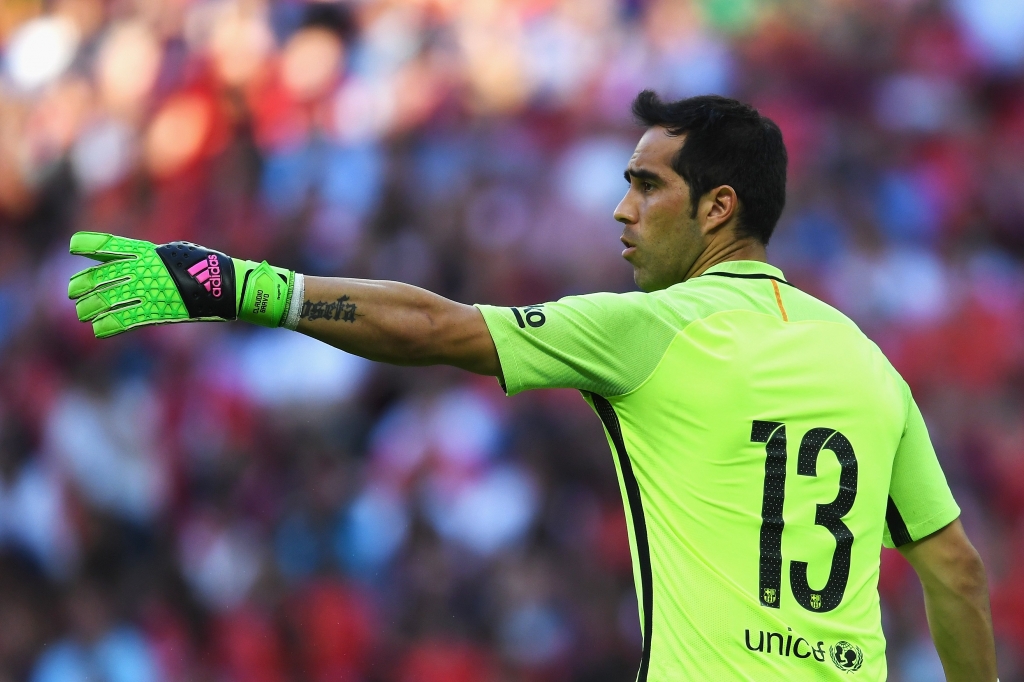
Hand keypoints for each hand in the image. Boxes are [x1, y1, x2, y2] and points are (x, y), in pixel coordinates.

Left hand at [68, 232, 293, 337]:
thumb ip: (155, 259)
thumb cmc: (208, 268)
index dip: (87, 244)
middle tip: (74, 291)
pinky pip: (124, 320)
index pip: (108, 245)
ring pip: (106, 300)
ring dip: (90, 307)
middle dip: (82, 285)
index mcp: (146, 252)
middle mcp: (142, 269)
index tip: (74, 247)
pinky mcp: (156, 312)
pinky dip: (108, 325)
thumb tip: (138, 263)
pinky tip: (99, 329)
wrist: (229, 285)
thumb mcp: (178, 253)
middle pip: (100, 277)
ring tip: (84, 312)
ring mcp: (148, 291)